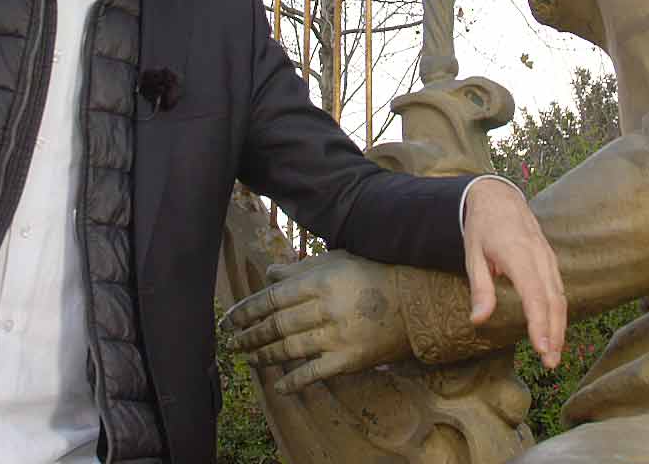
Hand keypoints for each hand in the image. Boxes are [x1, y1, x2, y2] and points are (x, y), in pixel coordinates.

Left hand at [223, 252, 408, 392]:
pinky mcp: (350, 359)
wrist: (418, 301)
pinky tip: (277, 386)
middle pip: (277, 324)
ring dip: (264, 355)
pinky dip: (294, 381)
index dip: (247, 310)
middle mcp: (326, 308)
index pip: (273, 298)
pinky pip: (315, 372)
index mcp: (321, 281)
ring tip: (248, 358)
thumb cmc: (374, 275)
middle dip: (250, 334)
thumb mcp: (338, 261)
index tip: (230, 319)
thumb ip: (301, 268)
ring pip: (290, 348)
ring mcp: (337, 336)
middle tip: (232, 342)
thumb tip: (269, 274)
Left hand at [464, 177, 565, 368]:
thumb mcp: (472, 254)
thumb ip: (480, 287)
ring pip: (560, 297)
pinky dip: (559, 313)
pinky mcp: (550, 260)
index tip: (542, 349)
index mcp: (518, 254)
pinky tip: (554, 331)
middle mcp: (539, 256)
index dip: (540, 323)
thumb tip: (479, 320)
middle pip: (554, 300)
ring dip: (559, 327)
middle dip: (554, 333)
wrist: (498, 196)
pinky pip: (559, 289)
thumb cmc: (482, 227)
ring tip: (553, 355)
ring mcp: (548, 257)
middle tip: (550, 363)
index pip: (535, 295)